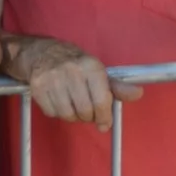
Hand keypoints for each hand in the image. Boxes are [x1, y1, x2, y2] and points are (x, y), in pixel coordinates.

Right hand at [20, 38, 141, 130]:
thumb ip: (118, 87)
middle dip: (89, 117)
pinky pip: (52, 113)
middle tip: (88, 111)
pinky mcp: (38, 88)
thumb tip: (137, 94)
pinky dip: (58, 113)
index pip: (101, 101)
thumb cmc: (76, 65)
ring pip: (68, 115)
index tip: (105, 123)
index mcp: (91, 67)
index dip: (105, 117)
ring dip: (73, 116)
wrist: (44, 53)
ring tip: (74, 105)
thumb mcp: (99, 71)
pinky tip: (60, 101)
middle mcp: (72, 71)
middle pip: (85, 111)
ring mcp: (53, 79)